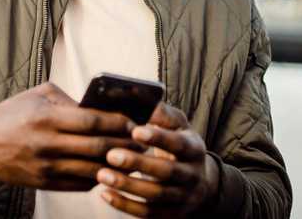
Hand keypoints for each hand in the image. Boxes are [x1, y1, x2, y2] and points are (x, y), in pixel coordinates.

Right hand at [0, 82, 139, 189]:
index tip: (136, 122)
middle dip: (125, 146)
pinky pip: (79, 184)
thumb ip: (71, 100)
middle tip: (143, 143)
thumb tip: (103, 107)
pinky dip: (98, 178)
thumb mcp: (40, 95)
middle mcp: (47, 143)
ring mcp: (45, 166)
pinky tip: (110, 171)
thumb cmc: (13, 113)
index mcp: (48, 117)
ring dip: (116, 166)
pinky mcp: (43, 183)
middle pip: (97, 148)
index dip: (119, 123)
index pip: (93, 122)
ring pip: (92, 170)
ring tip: (133, 159)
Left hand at [95, 102, 219, 216]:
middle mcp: (192, 175)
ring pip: (155, 196)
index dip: (159, 138)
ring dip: (128, 186)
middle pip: (166, 172)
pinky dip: (125, 205)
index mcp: (194, 149)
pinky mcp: (171, 215)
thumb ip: (162, 113)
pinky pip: (147, 214)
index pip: (178, 144)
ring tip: (102, 174)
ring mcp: (183, 198)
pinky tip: (105, 194)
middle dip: (138, 164)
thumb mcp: (179, 127)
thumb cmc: (180, 145)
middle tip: (111, 154)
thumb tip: (139, 95)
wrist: (200, 184)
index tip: (136, 131)